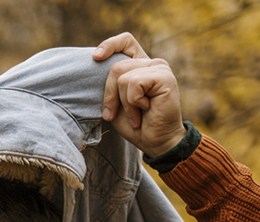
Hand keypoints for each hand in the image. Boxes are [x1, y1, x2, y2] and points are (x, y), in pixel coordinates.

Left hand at [93, 32, 186, 158]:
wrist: (156, 142)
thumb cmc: (136, 124)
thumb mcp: (116, 102)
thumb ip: (110, 84)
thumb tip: (97, 65)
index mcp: (139, 65)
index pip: (125, 42)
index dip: (109, 45)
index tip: (95, 57)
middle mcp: (151, 63)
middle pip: (116, 66)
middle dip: (110, 94)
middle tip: (115, 114)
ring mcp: (159, 67)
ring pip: (123, 77)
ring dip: (125, 103)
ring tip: (136, 114)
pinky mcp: (164, 76)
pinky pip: (134, 84)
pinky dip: (133, 103)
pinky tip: (146, 110)